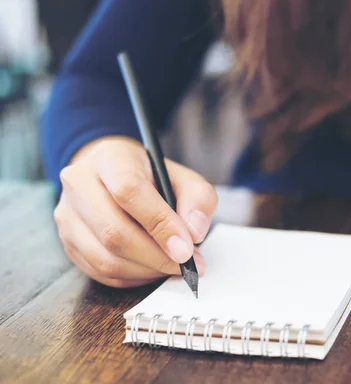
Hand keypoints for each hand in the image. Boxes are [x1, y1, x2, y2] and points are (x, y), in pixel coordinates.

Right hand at [53, 136, 217, 287]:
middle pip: (114, 231)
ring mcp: (67, 215)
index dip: (160, 224)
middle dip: (157, 256)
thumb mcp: (183, 178)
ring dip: (146, 270)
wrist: (113, 176)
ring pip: (105, 258)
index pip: (129, 191)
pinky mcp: (68, 243)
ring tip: (172, 266)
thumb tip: (194, 233)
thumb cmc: (151, 178)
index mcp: (110, 158)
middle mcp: (79, 184)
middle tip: (186, 264)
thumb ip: (198, 200)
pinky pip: (100, 273)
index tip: (186, 248)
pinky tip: (152, 268)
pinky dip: (133, 277)